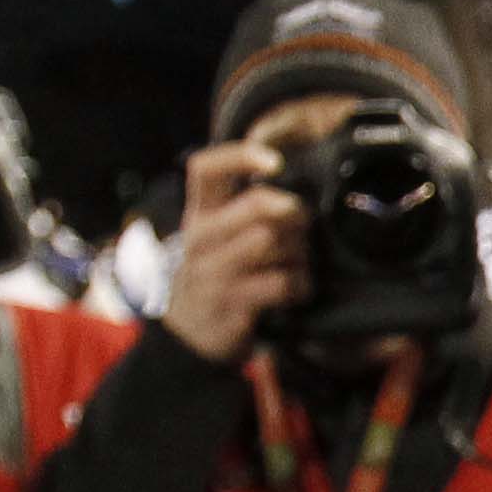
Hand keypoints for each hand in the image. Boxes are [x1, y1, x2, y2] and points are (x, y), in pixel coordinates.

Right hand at [164, 138, 308, 361]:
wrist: (189, 335)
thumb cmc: (216, 272)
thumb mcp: (216, 234)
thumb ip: (245, 207)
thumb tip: (293, 181)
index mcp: (199, 214)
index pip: (205, 169)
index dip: (241, 156)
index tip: (275, 162)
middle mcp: (200, 239)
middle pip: (257, 205)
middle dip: (294, 212)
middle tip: (301, 227)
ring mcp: (213, 274)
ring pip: (271, 241)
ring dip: (299, 251)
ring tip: (297, 261)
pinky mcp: (231, 306)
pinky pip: (281, 282)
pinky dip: (300, 284)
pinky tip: (295, 290)